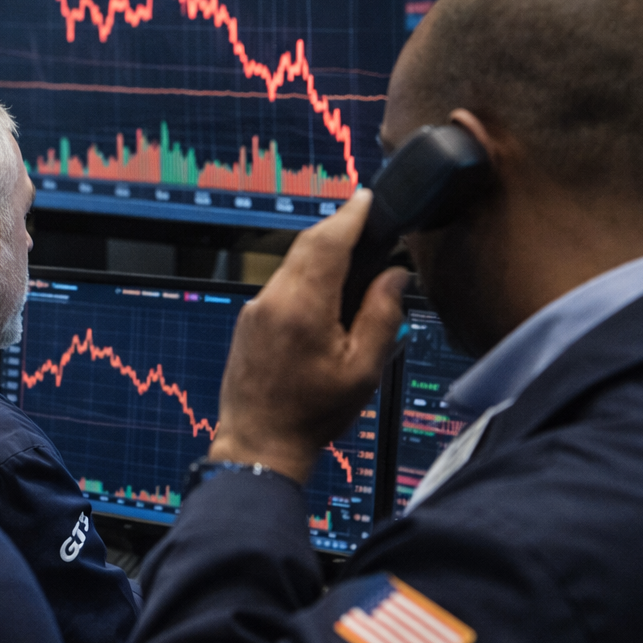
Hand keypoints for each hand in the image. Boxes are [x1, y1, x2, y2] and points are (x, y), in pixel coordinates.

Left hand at [210, 191, 407, 482]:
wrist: (258, 445)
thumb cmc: (310, 414)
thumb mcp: (363, 369)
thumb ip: (382, 316)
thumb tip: (394, 277)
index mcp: (302, 306)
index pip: (328, 241)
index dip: (351, 215)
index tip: (366, 198)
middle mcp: (272, 300)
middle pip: (307, 245)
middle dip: (337, 229)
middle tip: (366, 221)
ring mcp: (255, 309)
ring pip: (291, 264)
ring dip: (321, 255)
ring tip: (353, 261)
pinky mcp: (248, 321)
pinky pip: (280, 285)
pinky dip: (305, 277)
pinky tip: (325, 295)